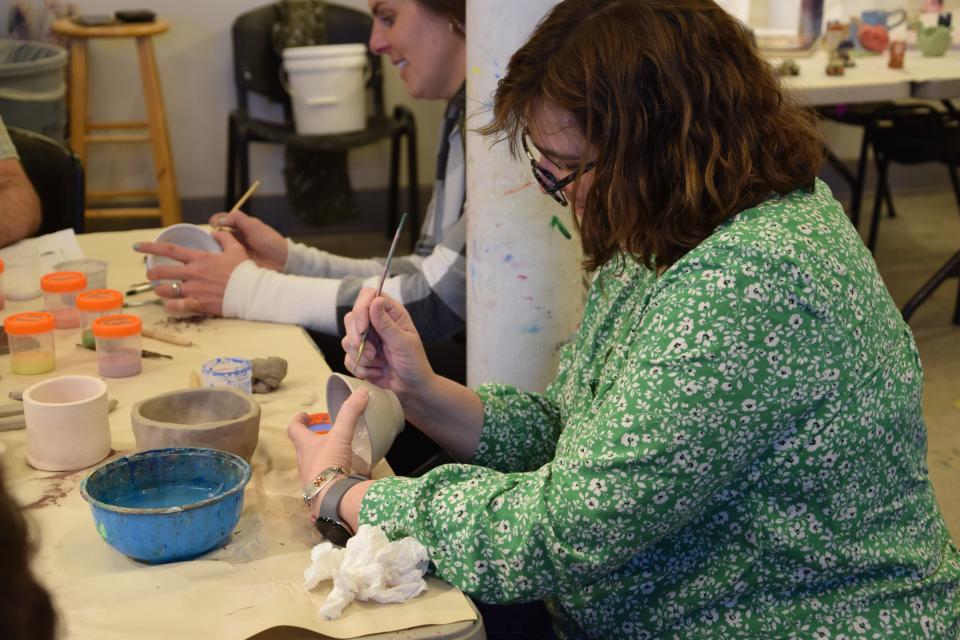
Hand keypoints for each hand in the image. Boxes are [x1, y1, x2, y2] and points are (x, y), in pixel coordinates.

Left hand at [137, 230, 248, 315]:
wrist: (251, 291)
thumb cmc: (244, 270)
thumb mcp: (236, 249)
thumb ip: (224, 239)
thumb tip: (216, 232)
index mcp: (199, 259)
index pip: (169, 250)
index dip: (151, 247)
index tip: (137, 246)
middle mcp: (193, 273)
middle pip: (162, 272)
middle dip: (152, 273)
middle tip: (151, 275)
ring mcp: (194, 290)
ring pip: (166, 290)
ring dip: (160, 291)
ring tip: (160, 291)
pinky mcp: (198, 304)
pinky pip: (177, 306)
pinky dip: (170, 306)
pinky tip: (169, 305)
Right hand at [209, 210, 286, 270]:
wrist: (282, 261)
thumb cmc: (271, 242)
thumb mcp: (255, 226)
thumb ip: (238, 219)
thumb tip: (220, 220)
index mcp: (239, 228)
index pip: (222, 222)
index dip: (215, 221)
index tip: (214, 224)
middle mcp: (234, 239)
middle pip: (216, 236)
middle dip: (210, 237)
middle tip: (210, 239)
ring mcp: (233, 253)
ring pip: (217, 249)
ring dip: (213, 250)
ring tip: (213, 251)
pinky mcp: (235, 265)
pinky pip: (223, 262)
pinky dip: (219, 262)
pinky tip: (216, 262)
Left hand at [287, 388, 368, 520]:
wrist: (330, 499)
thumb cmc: (329, 463)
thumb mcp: (341, 435)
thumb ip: (351, 413)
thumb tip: (362, 392)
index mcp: (305, 446)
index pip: (294, 430)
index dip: (298, 420)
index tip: (305, 415)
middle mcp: (303, 462)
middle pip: (303, 447)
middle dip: (311, 439)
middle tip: (324, 433)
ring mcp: (310, 479)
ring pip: (312, 464)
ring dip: (321, 457)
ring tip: (337, 452)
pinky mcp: (320, 492)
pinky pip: (324, 479)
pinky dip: (332, 473)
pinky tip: (345, 473)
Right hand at [342, 289, 433, 401]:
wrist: (411, 389)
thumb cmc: (414, 364)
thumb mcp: (403, 343)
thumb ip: (387, 324)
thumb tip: (375, 300)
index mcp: (391, 313)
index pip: (368, 296)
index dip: (361, 308)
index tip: (363, 328)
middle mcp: (376, 323)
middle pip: (351, 317)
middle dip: (357, 337)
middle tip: (373, 353)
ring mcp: (366, 339)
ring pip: (346, 340)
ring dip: (361, 356)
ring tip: (379, 363)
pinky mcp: (359, 356)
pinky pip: (347, 358)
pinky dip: (360, 368)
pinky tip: (377, 372)